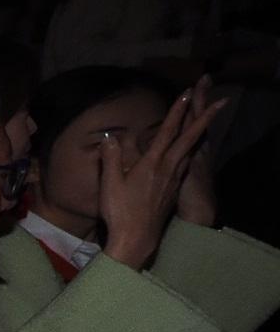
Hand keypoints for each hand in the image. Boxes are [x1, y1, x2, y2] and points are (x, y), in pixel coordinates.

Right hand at [100, 79, 221, 268]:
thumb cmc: (121, 211)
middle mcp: (169, 168)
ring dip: (201, 132)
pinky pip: (186, 163)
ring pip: (191, 150)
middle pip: (191, 138)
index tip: (187, 93)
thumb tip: (111, 136)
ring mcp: (174, 179)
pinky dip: (191, 150)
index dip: (177, 111)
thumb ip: (111, 158)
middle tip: (221, 102)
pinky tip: (189, 150)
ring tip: (207, 120)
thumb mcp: (110, 183)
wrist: (137, 238)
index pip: (167, 131)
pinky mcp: (174, 189)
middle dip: (205, 118)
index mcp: (153, 163)